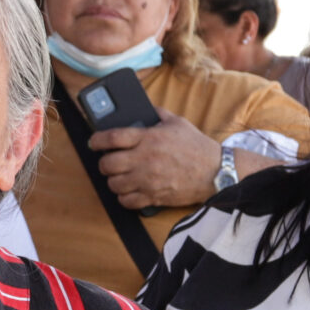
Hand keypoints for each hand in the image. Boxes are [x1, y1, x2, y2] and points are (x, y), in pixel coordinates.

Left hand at [88, 109, 226, 208]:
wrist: (215, 171)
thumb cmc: (196, 146)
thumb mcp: (177, 122)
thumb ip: (157, 113)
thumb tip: (141, 108)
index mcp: (149, 138)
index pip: (112, 137)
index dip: (97, 140)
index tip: (93, 142)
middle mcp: (145, 159)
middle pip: (108, 164)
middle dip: (104, 163)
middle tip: (107, 161)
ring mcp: (148, 180)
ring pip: (114, 184)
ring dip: (113, 181)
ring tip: (118, 176)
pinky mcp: (154, 196)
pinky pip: (127, 201)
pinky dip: (124, 197)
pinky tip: (128, 191)